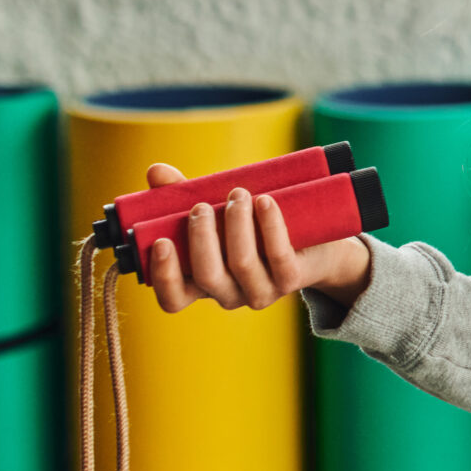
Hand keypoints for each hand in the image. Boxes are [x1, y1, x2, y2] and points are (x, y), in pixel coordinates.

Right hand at [137, 162, 372, 314]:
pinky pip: (278, 254)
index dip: (164, 276)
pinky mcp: (291, 279)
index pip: (173, 299)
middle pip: (207, 277)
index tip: (162, 242)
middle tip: (200, 207)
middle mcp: (229, 294)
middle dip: (201, 239)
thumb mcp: (216, 210)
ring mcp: (261, 290)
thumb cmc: (254, 225)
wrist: (315, 243)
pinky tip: (265, 201)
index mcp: (203, 284)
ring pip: (241, 264)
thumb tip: (155, 171)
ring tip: (238, 194)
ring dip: (236, 226)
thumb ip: (181, 194)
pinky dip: (270, 225)